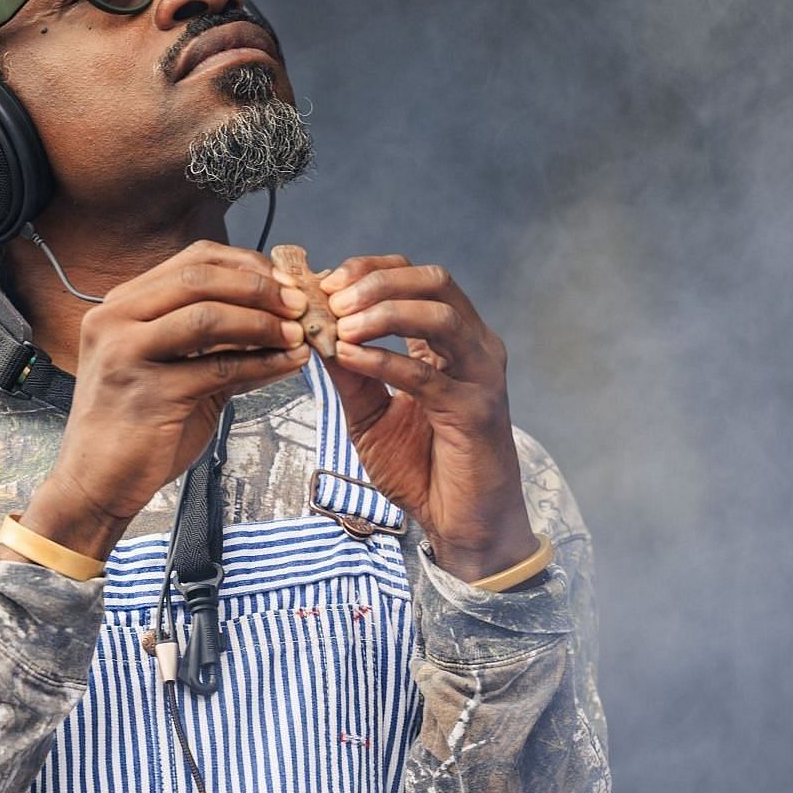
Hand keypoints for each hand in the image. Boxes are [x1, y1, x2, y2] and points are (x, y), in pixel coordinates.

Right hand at [21, 240, 310, 556]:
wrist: (96, 483)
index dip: (247, 265)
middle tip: (299, 303)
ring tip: (297, 333)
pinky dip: (262, 362)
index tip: (285, 282)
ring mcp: (127, 354)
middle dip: (259, 287)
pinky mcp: (148, 393)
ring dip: (263, 322)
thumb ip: (220, 342)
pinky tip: (288, 364)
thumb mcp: (176, 370)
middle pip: (200, 278)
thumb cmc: (137, 427)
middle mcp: (115, 320)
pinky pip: (218, 367)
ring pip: (208, 316)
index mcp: (121, 305)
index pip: (193, 260)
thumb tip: (282, 321)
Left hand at [308, 255, 540, 581]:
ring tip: (341, 325)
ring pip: (439, 316)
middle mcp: (473, 347)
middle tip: (331, 297)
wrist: (460, 522)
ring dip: (383, 311)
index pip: (415, 279)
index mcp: (452, 341)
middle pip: (433, 281)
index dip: (369, 270)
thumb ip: (348, 373)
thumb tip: (313, 332)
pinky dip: (383, 359)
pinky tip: (349, 356)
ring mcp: (480, 375)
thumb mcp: (370, 413)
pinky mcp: (475, 410)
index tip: (324, 282)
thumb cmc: (422, 468)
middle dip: (377, 281)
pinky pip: (427, 374)